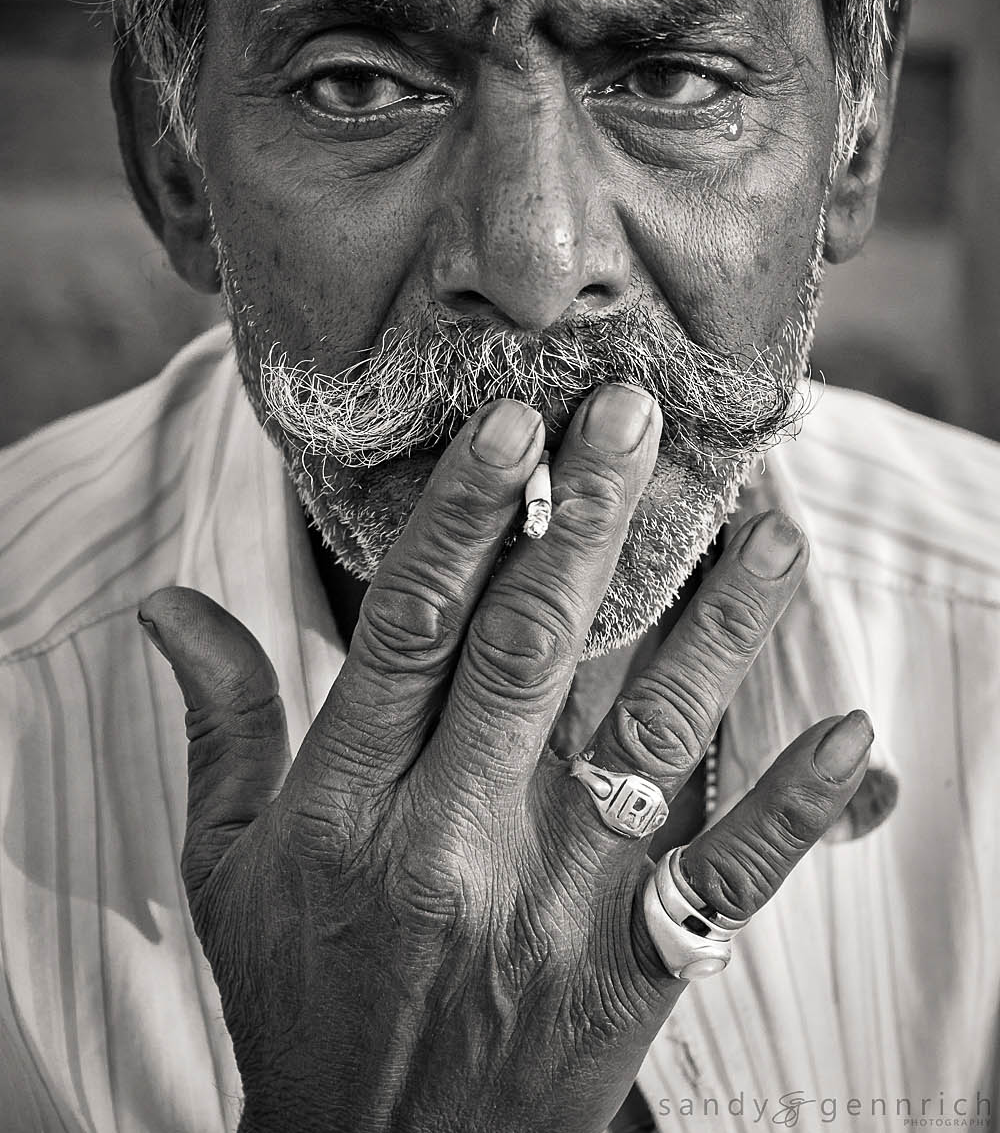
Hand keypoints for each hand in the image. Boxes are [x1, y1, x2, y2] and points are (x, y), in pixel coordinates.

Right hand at [139, 385, 872, 1132]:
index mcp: (346, 809)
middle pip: (535, 651)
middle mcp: (452, 846)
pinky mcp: (632, 969)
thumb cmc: (302, 998)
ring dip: (718, 622)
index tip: (513, 427)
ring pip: (651, 736)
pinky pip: (726, 877)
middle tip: (635, 414)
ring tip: (769, 523)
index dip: (466, 518)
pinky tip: (849, 731)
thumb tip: (168, 605)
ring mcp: (555, 907)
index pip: (410, 629)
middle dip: (589, 520)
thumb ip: (218, 726)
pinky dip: (795, 804)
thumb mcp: (227, 869)